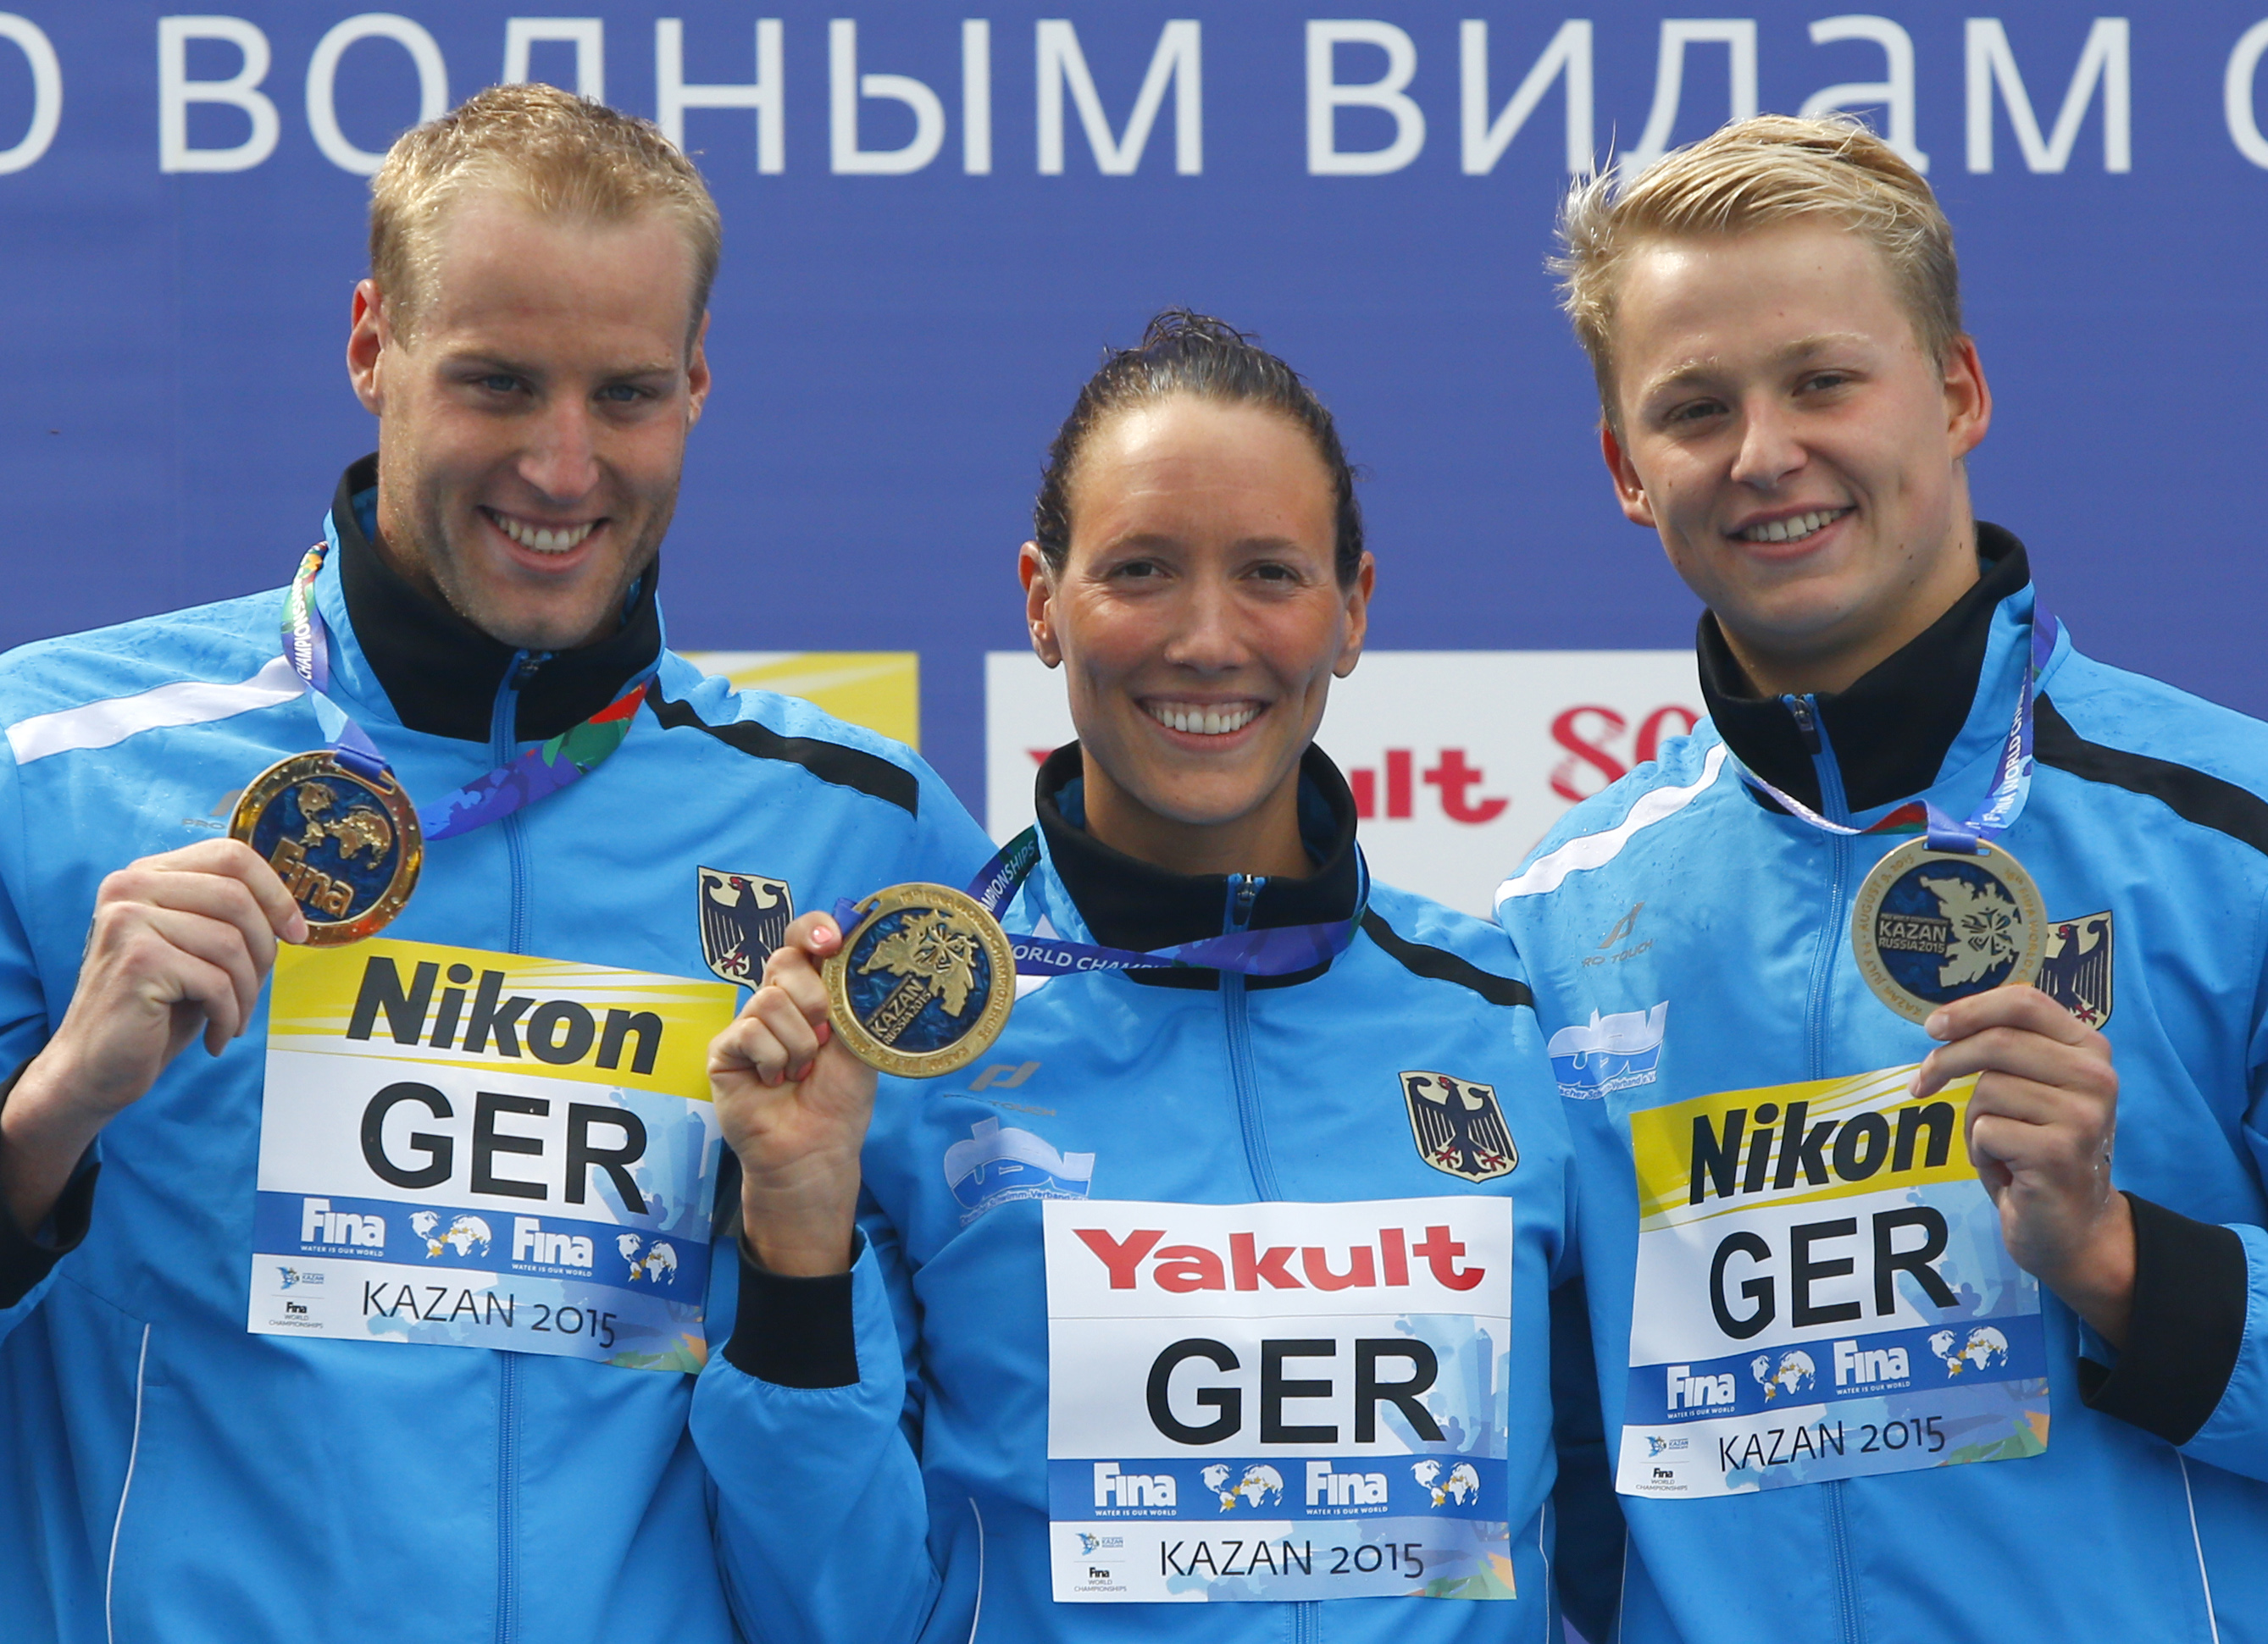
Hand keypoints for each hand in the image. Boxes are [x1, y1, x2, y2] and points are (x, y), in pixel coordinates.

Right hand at [2, 839, 305, 1233]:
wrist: (96, 1066)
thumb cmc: (155, 1009)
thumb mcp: (195, 949)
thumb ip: (227, 916)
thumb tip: (290, 911)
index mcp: (146, 875)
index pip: (231, 856)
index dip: (275, 893)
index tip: (297, 932)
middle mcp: (129, 888)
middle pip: (237, 898)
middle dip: (264, 951)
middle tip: (254, 992)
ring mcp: (128, 921)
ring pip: (231, 944)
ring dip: (246, 992)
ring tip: (233, 1019)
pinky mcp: (137, 961)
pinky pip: (216, 983)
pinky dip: (229, 1016)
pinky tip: (216, 1037)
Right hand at [709, 912, 875, 1276]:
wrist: (816, 1146)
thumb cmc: (840, 1097)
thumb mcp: (858, 1041)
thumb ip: (850, 998)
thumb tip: (849, 949)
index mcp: (811, 991)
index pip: (803, 938)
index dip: (813, 929)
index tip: (830, 941)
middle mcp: (776, 1000)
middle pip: (783, 960)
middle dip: (813, 999)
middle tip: (825, 1039)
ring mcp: (747, 1023)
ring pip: (769, 1001)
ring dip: (798, 1044)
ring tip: (801, 1072)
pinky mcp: (724, 1049)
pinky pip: (749, 1032)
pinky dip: (772, 1060)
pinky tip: (774, 1081)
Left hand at [1911, 982, 2132, 1344]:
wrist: (2071, 1226)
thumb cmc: (2037, 1149)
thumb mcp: (2029, 1088)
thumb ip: (2005, 1049)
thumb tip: (1942, 1021)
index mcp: (2089, 1049)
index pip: (2025, 1002)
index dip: (1970, 1009)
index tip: (1932, 1027)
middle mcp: (2096, 1077)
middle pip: (1995, 1043)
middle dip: (1945, 1063)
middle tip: (1922, 1085)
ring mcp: (2082, 1115)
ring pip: (1987, 1090)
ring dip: (1974, 1121)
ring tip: (1998, 1145)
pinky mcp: (2059, 1152)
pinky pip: (1985, 1130)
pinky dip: (1979, 1151)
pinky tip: (2007, 1169)